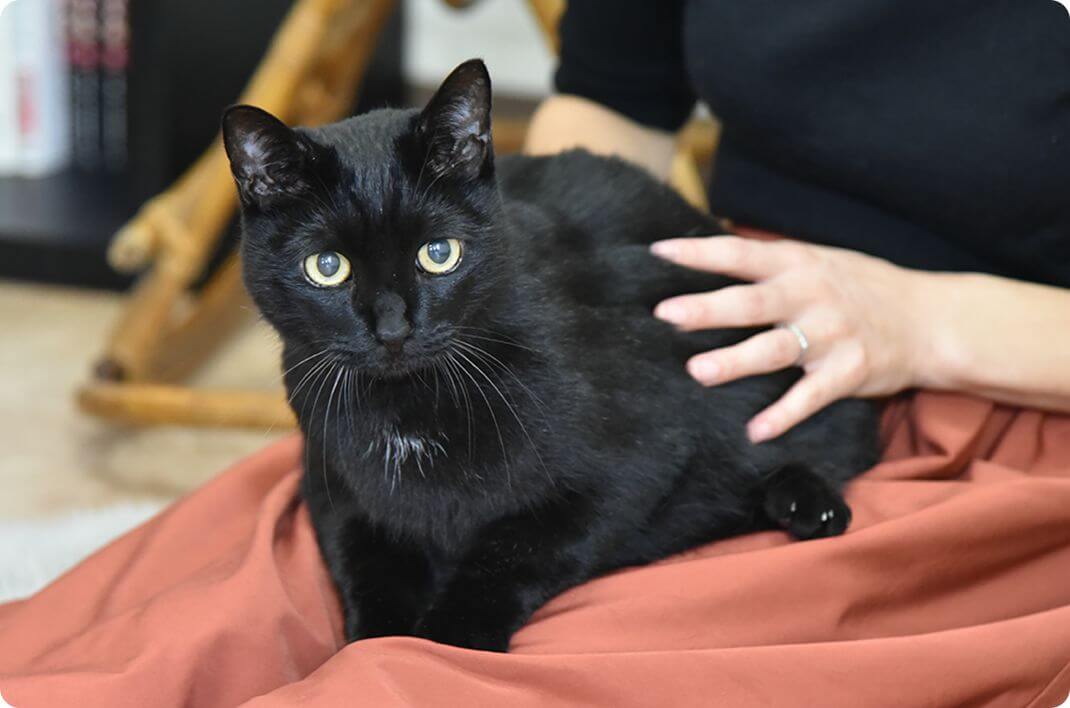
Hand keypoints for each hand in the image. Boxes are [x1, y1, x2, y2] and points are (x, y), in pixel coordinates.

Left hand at [650, 235, 928, 441]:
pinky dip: (784, 415)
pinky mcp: (848, 371)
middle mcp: (811, 296)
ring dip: (734, 361)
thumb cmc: (860, 287)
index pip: (740, 253)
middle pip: (751, 303)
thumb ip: (769, 261)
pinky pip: (811, 397)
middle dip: (707, 309)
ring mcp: (830, 334)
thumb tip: (711, 251)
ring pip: (774, 349)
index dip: (700, 252)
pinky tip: (756, 431)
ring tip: (696, 371)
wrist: (930, 319)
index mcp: (798, 263)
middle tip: (665, 314)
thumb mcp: (817, 260)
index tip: (659, 253)